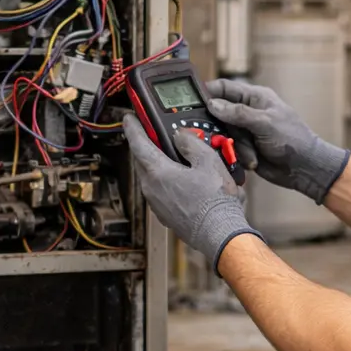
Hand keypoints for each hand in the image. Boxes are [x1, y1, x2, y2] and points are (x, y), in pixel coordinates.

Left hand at [121, 114, 263, 272]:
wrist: (220, 233)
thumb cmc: (215, 202)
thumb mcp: (208, 160)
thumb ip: (190, 142)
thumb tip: (181, 136)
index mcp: (157, 172)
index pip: (137, 143)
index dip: (133, 127)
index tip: (129, 118)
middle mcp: (151, 188)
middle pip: (143, 159)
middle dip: (148, 144)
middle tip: (158, 133)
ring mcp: (156, 203)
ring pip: (152, 175)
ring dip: (160, 162)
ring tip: (178, 155)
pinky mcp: (164, 214)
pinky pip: (160, 190)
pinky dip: (167, 179)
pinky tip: (184, 177)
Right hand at [205, 78, 350, 204]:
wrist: (304, 168)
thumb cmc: (292, 139)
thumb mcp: (265, 123)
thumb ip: (238, 113)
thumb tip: (212, 104)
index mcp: (254, 98)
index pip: (225, 88)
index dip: (209, 92)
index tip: (193, 102)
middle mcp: (247, 112)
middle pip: (219, 114)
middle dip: (221, 127)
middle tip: (220, 136)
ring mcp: (245, 131)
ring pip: (223, 135)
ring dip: (235, 146)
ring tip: (252, 154)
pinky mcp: (244, 148)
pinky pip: (229, 149)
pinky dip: (239, 156)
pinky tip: (252, 161)